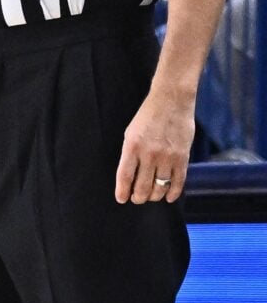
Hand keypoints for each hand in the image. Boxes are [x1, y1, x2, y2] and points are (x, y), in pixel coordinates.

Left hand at [115, 85, 195, 203]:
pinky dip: (173, 192)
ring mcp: (167, 157)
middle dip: (138, 197)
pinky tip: (168, 197)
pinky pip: (178, 181)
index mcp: (132, 146)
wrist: (171, 103)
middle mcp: (149, 154)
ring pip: (160, 186)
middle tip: (136, 200)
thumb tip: (130, 175)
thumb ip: (131, 153)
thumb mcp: (131, 133)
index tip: (121, 199)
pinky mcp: (183, 158)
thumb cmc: (148, 117)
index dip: (123, 190)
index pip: (125, 175)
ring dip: (154, 196)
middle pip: (143, 185)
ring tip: (150, 198)